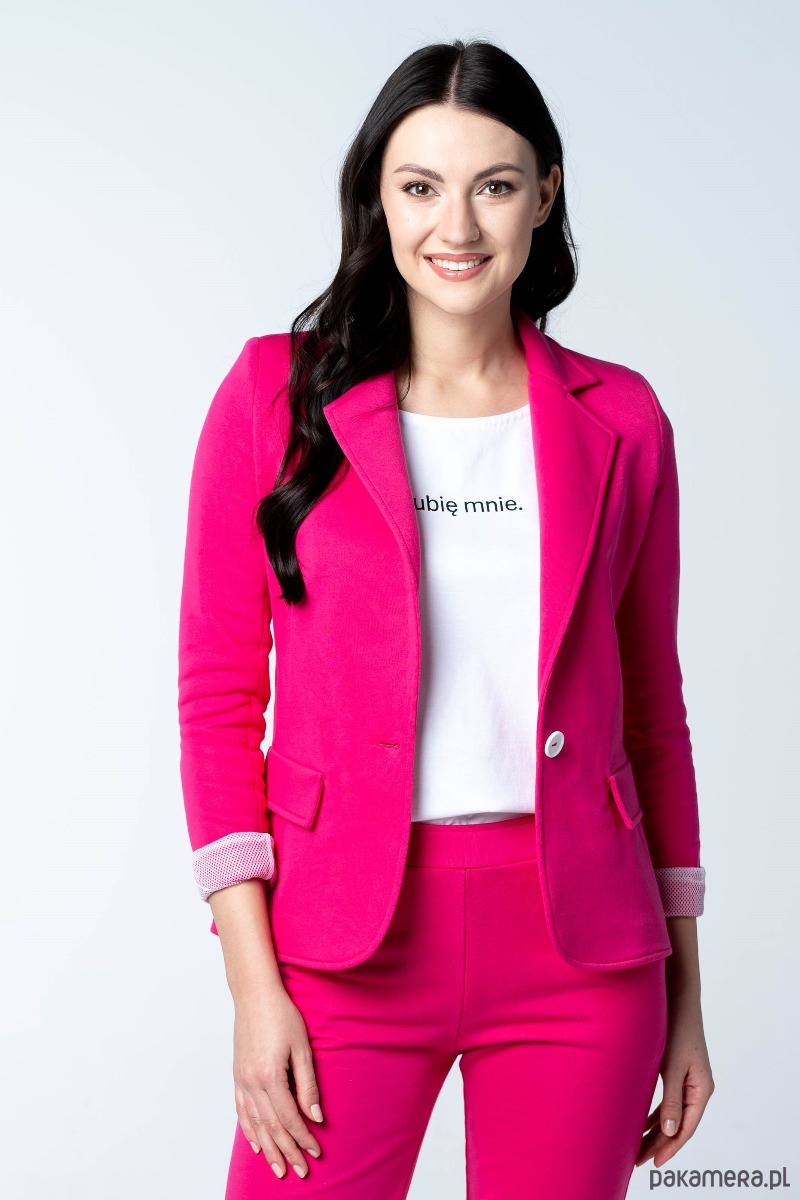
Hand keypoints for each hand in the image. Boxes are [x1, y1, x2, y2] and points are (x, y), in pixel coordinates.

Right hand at [232, 983, 323, 1178]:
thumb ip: (308, 1084)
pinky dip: (249, 1130)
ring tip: (279, 1168)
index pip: (289, 1118)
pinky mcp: (237, 1075)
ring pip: (254, 1124)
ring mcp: (241, 1080)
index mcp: (270, 1076)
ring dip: (268, 1148)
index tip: (315, 1152)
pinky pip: (241, 1111)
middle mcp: (252, 1082)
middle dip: (287, 1151)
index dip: (303, 1138)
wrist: (255, 995)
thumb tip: (315, 1116)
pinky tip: (256, 1144)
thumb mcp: (302, 1047)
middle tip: (300, 1171)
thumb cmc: (282, 1015)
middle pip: (271, 1127)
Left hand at [635, 993, 714, 1168]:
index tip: (654, 1162)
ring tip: (637, 1147)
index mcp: (702, 1090)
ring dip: (655, 1130)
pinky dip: (655, 1113)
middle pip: (678, 1124)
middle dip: (659, 1143)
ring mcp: (689, 1080)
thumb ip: (671, 1098)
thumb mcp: (672, 1066)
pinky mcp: (678, 1071)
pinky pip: (668, 1100)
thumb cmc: (676, 1029)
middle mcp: (698, 1088)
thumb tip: (668, 1130)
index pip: (686, 1128)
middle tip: (638, 1161)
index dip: (670, 1147)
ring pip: (671, 1113)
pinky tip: (642, 1122)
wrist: (678, 999)